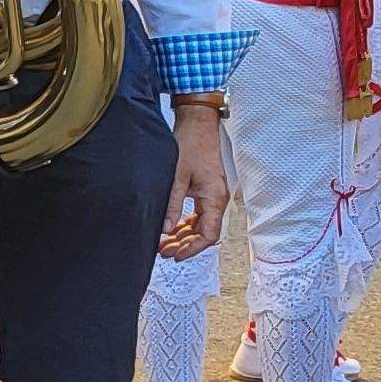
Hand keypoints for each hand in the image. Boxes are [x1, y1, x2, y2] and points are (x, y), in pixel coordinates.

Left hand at [158, 103, 228, 259]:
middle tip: (163, 252)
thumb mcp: (177, 177)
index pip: (209, 235)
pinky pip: (198, 215)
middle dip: (185, 244)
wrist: (198, 125)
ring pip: (200, 225)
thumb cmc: (191, 146)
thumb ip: (172, 205)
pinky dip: (185, 224)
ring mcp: (212, 196)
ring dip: (184, 235)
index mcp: (215, 198)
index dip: (193, 249)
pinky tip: (171, 229)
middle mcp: (217, 200)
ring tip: (164, 243)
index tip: (176, 256)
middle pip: (205, 232)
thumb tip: (165, 230)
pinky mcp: (206, 191)